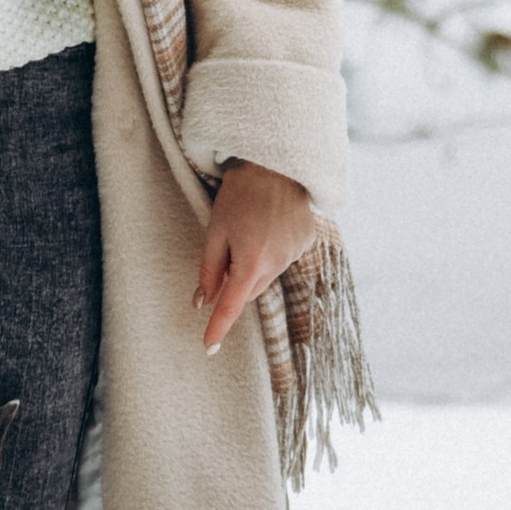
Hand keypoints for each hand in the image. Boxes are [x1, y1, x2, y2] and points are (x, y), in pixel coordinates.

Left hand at [195, 160, 316, 355]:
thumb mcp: (216, 229)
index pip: (231, 306)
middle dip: (235, 280)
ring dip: (255, 262)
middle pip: (249, 289)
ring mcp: (296, 253)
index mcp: (251, 262)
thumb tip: (202, 301)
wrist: (277, 162)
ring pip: (267, 274)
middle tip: (227, 246)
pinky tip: (271, 221)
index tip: (208, 347)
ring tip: (251, 224)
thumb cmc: (240, 193)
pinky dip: (273, 248)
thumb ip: (209, 269)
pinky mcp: (308, 242)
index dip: (218, 327)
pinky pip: (284, 256)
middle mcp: (278, 264)